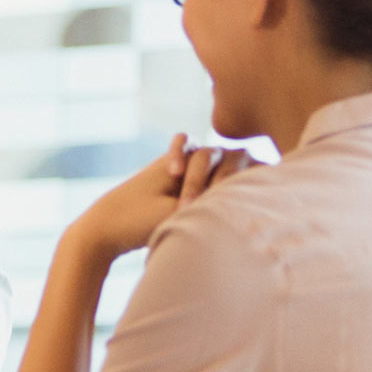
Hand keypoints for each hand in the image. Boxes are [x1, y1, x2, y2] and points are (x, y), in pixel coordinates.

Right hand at [61, 134, 258, 261]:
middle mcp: (215, 177)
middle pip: (231, 162)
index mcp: (229, 196)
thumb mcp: (197, 217)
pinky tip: (172, 172)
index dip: (245, 183)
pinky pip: (185, 141)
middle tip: (200, 211)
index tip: (226, 210)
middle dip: (219, 183)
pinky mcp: (171, 158)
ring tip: (183, 205)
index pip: (252, 174)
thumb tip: (248, 179)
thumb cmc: (159, 231)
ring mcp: (192, 165)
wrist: (119, 226)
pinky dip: (180, 152)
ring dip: (197, 177)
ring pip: (208, 153)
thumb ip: (222, 195)